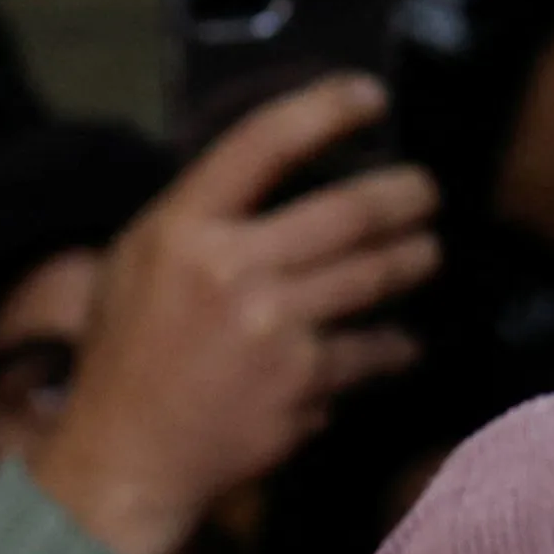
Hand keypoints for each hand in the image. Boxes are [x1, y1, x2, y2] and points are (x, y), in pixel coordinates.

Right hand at [26, 78, 435, 553]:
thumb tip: (279, 171)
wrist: (128, 458)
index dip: (326, 109)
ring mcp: (275, 329)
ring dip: (415, 259)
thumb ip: (203, 216)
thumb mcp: (139, 262)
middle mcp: (232, 270)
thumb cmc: (131, 354)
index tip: (371, 95)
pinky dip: (393, 345)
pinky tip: (400, 342)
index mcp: (184, 228)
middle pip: (349, 211)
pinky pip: (373, 349)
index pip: (265, 143)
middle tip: (425, 191)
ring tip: (426, 253)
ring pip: (376, 275)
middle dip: (405, 195)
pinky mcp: (306, 383)